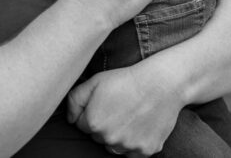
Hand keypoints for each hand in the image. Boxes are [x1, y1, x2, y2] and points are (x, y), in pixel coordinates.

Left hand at [67, 65, 185, 156]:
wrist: (160, 83)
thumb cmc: (126, 80)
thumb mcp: (95, 82)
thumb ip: (74, 100)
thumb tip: (70, 119)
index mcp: (93, 123)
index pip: (82, 126)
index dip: (92, 112)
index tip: (104, 103)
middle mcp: (110, 139)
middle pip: (98, 137)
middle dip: (104, 125)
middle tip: (118, 107)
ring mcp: (129, 146)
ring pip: (115, 146)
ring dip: (118, 136)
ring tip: (129, 116)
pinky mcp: (146, 150)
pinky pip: (133, 153)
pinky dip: (135, 142)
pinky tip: (139, 125)